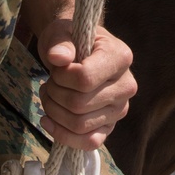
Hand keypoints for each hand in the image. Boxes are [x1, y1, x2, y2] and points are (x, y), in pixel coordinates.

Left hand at [37, 17, 135, 149]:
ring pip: (80, 125)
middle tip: (49, 83)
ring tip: (49, 96)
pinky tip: (48, 121)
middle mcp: (126, 86)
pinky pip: (89, 143)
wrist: (78, 52)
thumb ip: (60, 42)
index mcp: (121, 58)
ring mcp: (120, 109)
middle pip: (79, 104)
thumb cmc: (72, 40)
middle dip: (54, 94)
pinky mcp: (109, 127)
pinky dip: (63, 135)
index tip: (57, 67)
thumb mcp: (62, 32)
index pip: (85, 79)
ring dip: (54, 112)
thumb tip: (58, 57)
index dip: (61, 77)